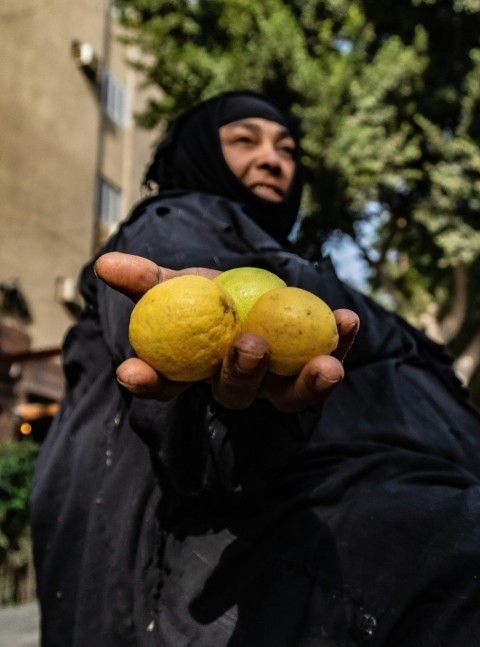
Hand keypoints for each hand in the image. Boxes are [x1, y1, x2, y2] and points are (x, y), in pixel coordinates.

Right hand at [95, 252, 359, 412]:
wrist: (253, 290)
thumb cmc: (209, 293)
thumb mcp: (178, 281)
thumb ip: (146, 278)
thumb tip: (105, 263)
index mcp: (197, 371)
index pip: (166, 383)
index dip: (148, 381)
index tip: (132, 369)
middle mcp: (236, 385)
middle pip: (235, 393)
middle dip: (241, 375)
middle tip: (249, 346)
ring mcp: (276, 383)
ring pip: (289, 395)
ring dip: (307, 383)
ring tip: (326, 365)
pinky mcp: (311, 368)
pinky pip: (328, 360)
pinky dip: (340, 343)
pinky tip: (349, 320)